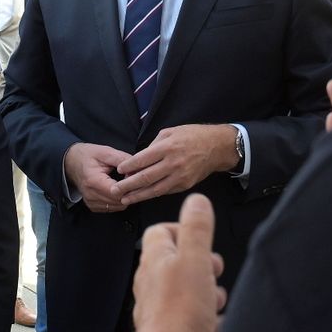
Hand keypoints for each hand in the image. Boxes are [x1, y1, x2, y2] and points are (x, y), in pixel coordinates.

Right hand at [64, 142, 128, 212]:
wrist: (71, 162)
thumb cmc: (88, 156)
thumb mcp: (105, 152)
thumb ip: (122, 160)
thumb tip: (138, 169)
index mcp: (93, 181)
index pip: (118, 192)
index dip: (130, 186)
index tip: (135, 177)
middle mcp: (91, 195)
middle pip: (119, 201)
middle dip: (130, 192)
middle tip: (133, 180)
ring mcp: (91, 203)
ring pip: (118, 207)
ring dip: (125, 197)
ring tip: (125, 184)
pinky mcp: (93, 206)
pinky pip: (112, 208)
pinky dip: (118, 200)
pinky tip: (118, 190)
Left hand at [116, 124, 236, 206]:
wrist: (217, 147)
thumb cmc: (192, 136)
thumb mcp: (171, 132)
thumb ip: (153, 145)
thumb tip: (138, 160)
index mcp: (167, 147)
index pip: (142, 159)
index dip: (128, 166)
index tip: (119, 171)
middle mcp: (173, 163)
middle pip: (145, 177)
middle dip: (128, 185)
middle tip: (114, 190)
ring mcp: (180, 176)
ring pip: (154, 189)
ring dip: (137, 196)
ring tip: (124, 200)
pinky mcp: (185, 185)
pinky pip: (165, 191)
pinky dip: (152, 195)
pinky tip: (142, 197)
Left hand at [130, 192, 225, 331]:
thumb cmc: (181, 309)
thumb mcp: (195, 258)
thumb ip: (197, 228)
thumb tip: (196, 201)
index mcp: (154, 260)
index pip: (160, 232)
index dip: (183, 230)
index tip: (202, 239)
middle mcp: (152, 282)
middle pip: (177, 261)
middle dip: (202, 263)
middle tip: (214, 270)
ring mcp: (161, 307)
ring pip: (188, 289)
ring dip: (208, 290)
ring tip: (215, 298)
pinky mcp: (173, 329)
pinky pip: (192, 315)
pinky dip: (207, 315)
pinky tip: (216, 320)